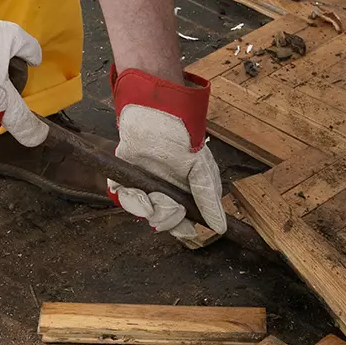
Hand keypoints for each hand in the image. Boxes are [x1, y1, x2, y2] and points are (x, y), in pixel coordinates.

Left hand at [108, 69, 226, 238]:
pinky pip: (124, 198)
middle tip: (167, 204)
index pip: (183, 220)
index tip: (185, 228)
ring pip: (144, 212)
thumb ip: (209, 198)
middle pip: (163, 220)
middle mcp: (163, 191)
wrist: (154, 117)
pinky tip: (136, 190)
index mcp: (183, 191)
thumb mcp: (200, 169)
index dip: (182, 228)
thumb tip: (221, 227)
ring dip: (147, 206)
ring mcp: (143, 186)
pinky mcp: (124, 180)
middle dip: (165, 217)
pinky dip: (129, 197)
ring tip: (151, 194)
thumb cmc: (181, 139)